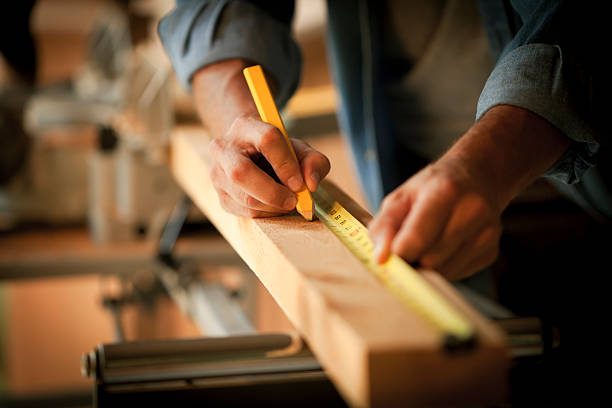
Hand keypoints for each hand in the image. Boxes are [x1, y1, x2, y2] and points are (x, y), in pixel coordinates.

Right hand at [208, 113, 329, 217]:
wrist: (251, 155)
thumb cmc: (278, 151)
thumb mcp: (299, 149)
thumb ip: (314, 162)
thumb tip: (311, 184)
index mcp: (246, 126)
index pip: (267, 140)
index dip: (286, 164)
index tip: (300, 183)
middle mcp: (224, 148)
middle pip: (241, 172)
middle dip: (272, 192)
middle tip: (293, 200)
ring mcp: (217, 174)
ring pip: (245, 198)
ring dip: (274, 206)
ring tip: (287, 200)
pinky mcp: (221, 197)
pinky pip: (246, 212)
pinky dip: (267, 213)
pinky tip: (274, 204)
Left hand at [368, 158, 501, 279]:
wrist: (476, 178)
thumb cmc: (431, 188)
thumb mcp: (401, 196)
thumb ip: (384, 226)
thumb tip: (380, 258)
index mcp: (445, 191)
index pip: (417, 239)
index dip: (397, 254)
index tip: (387, 256)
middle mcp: (472, 211)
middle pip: (430, 259)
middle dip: (412, 259)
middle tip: (407, 246)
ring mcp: (487, 233)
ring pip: (443, 272)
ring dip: (427, 266)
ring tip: (427, 243)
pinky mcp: (491, 252)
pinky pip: (457, 275)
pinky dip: (443, 267)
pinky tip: (445, 247)